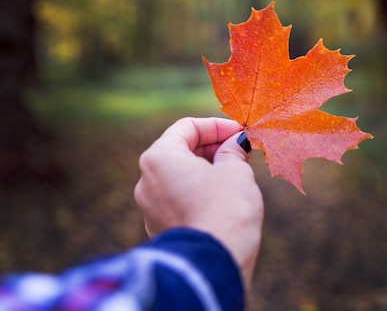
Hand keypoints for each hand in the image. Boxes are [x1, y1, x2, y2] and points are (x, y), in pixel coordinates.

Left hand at [134, 117, 263, 289]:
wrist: (214, 262)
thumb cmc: (225, 209)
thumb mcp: (235, 171)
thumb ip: (232, 151)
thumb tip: (235, 144)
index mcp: (160, 158)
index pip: (187, 127)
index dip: (217, 126)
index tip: (240, 132)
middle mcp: (146, 180)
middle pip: (180, 151)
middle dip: (212, 148)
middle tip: (240, 151)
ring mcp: (150, 207)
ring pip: (179, 177)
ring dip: (206, 171)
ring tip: (235, 174)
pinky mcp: (159, 229)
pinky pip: (179, 200)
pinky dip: (198, 193)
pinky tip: (223, 198)